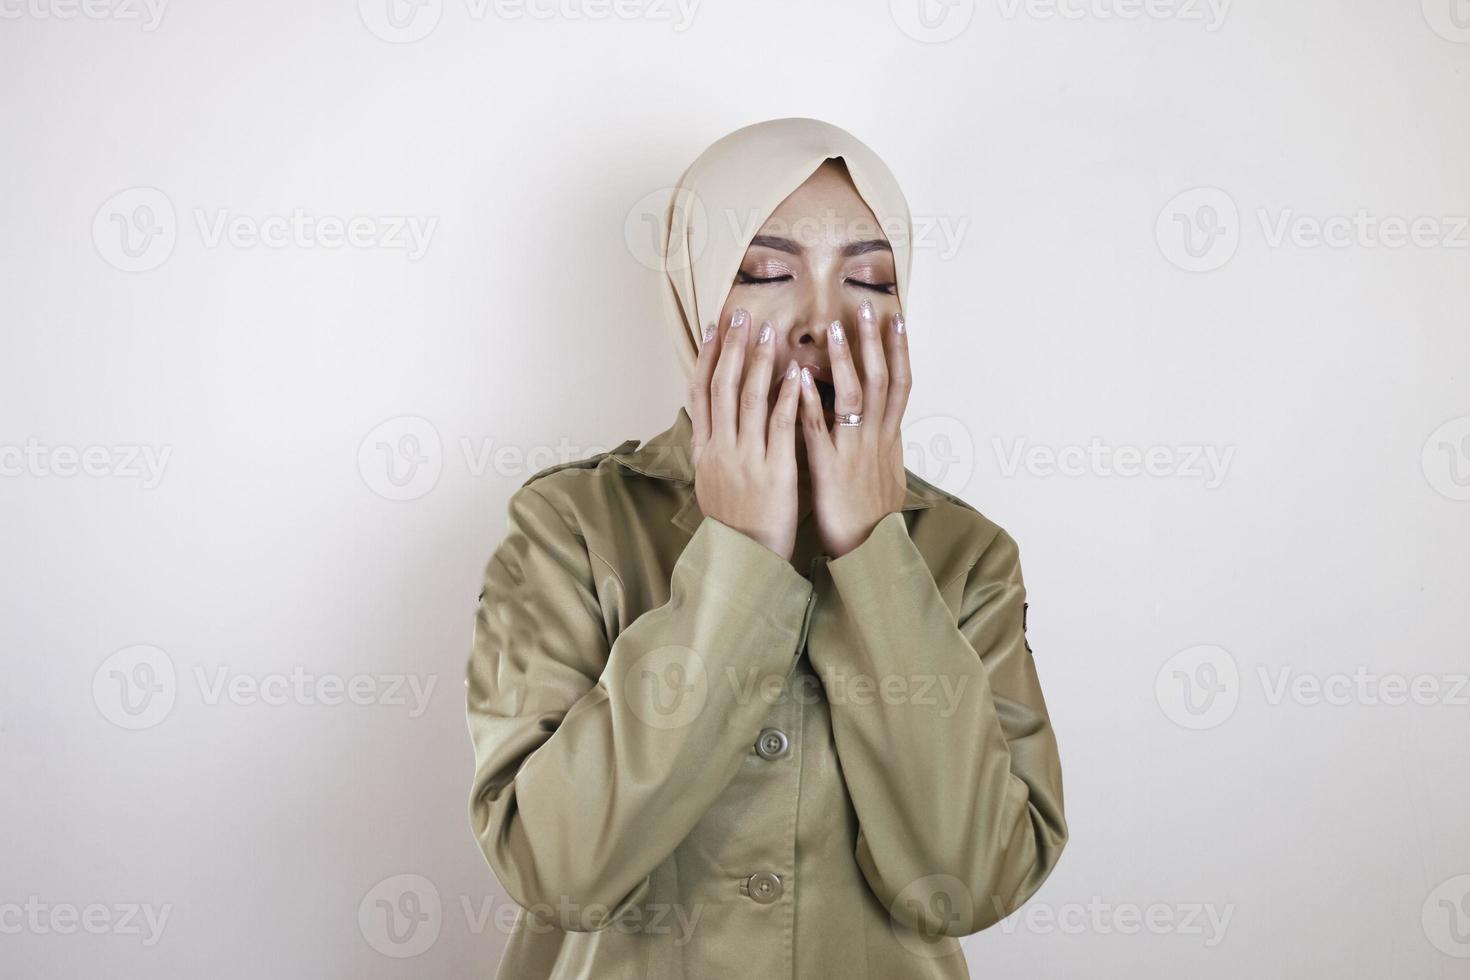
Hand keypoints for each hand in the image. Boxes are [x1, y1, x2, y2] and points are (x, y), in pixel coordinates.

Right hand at [688, 307, 803, 559]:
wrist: (743, 559)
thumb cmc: (735, 524)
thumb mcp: (712, 483)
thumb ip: (715, 449)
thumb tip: (714, 421)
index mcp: (705, 450)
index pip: (701, 392)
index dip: (708, 357)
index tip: (716, 328)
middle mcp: (721, 448)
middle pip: (722, 387)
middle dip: (733, 347)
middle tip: (742, 314)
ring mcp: (746, 458)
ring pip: (749, 399)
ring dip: (759, 361)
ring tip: (770, 330)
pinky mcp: (774, 470)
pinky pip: (781, 426)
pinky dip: (787, 396)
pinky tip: (796, 373)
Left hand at [797, 300, 909, 557]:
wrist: (869, 552)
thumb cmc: (871, 516)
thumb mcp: (886, 473)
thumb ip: (880, 443)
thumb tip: (882, 420)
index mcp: (890, 438)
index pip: (901, 385)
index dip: (899, 351)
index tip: (896, 320)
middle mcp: (878, 439)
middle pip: (883, 381)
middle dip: (875, 343)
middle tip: (867, 308)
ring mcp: (855, 452)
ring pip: (855, 398)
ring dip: (844, 361)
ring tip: (833, 329)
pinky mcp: (831, 469)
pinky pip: (819, 430)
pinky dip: (810, 402)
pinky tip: (798, 379)